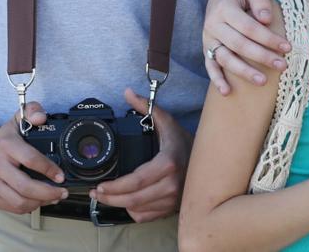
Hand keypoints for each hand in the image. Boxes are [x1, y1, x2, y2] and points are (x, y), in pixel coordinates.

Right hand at [0, 102, 67, 213]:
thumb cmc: (5, 137)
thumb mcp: (19, 117)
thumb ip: (33, 110)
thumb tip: (41, 118)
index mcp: (6, 146)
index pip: (30, 159)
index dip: (48, 169)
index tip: (61, 176)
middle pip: (25, 186)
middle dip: (48, 192)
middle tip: (63, 192)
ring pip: (18, 201)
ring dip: (40, 202)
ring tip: (54, 197)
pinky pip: (11, 207)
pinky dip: (28, 207)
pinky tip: (40, 201)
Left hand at [90, 88, 191, 222]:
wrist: (211, 161)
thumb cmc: (185, 143)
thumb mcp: (167, 123)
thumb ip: (147, 107)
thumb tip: (128, 92)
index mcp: (167, 164)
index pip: (134, 182)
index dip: (114, 187)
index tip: (100, 186)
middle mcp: (171, 184)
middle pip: (132, 199)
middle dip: (109, 198)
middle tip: (97, 193)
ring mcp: (172, 199)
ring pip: (137, 210)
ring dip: (119, 205)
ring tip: (107, 197)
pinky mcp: (172, 209)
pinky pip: (145, 216)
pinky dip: (134, 212)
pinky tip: (128, 203)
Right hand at [203, 0, 290, 93]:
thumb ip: (259, 0)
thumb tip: (266, 19)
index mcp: (224, 8)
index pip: (249, 27)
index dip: (268, 38)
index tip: (288, 47)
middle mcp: (213, 24)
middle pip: (239, 44)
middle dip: (262, 56)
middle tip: (283, 66)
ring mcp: (208, 39)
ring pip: (225, 58)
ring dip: (243, 72)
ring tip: (263, 81)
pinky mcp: (206, 50)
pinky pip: (210, 67)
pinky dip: (217, 80)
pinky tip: (227, 92)